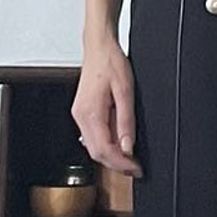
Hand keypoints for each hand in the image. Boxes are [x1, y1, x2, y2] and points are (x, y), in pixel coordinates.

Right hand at [72, 36, 142, 177]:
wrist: (99, 47)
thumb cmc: (111, 63)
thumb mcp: (126, 91)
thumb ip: (126, 121)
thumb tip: (128, 146)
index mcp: (90, 113)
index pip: (104, 150)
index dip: (121, 163)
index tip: (136, 169)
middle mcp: (81, 116)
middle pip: (96, 153)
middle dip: (116, 164)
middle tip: (135, 168)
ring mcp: (80, 115)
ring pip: (93, 147)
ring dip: (111, 156)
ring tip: (131, 159)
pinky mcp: (83, 113)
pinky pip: (93, 136)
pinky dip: (107, 145)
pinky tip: (120, 144)